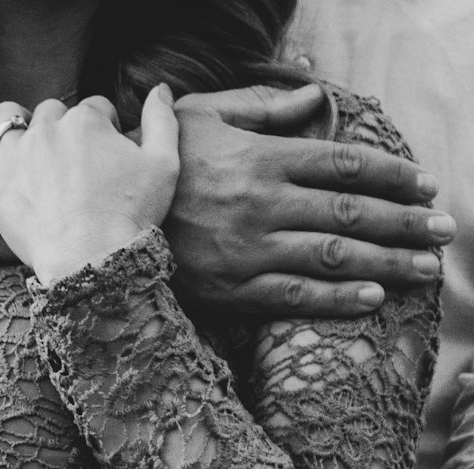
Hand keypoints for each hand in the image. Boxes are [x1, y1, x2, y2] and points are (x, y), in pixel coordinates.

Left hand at [0, 87, 178, 284]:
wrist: (91, 263)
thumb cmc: (131, 218)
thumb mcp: (164, 166)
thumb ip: (163, 121)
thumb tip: (161, 89)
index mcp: (88, 121)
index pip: (96, 110)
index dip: (106, 130)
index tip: (110, 158)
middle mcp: (48, 129)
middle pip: (54, 113)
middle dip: (65, 129)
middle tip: (74, 164)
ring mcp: (16, 156)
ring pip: (10, 119)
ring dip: (18, 122)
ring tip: (26, 140)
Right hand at [162, 82, 454, 317]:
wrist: (100, 224)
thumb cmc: (155, 166)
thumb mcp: (201, 117)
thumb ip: (264, 107)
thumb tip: (317, 97)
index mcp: (261, 159)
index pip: (344, 165)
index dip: (392, 176)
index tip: (425, 187)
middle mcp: (263, 204)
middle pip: (351, 213)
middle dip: (404, 223)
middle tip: (442, 231)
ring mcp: (249, 251)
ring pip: (333, 256)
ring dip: (387, 263)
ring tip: (424, 270)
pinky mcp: (232, 290)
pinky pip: (295, 295)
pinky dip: (338, 298)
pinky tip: (372, 299)